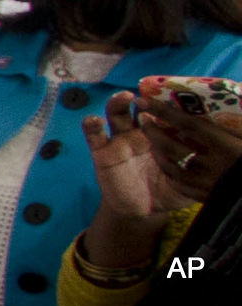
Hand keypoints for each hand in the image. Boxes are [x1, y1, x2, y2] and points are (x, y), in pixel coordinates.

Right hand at [81, 91, 195, 219]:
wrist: (141, 210)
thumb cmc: (166, 191)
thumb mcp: (186, 180)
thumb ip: (196, 169)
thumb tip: (215, 162)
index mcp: (161, 136)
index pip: (163, 115)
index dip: (166, 105)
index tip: (172, 98)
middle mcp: (140, 133)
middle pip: (138, 108)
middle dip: (142, 98)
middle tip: (148, 95)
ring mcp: (120, 140)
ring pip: (115, 114)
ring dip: (117, 103)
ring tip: (124, 97)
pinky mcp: (102, 152)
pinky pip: (93, 136)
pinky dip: (90, 125)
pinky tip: (93, 121)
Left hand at [137, 94, 241, 201]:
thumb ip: (230, 123)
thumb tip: (225, 99)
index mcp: (227, 146)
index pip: (188, 124)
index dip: (163, 111)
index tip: (144, 101)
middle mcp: (214, 165)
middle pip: (173, 146)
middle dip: (153, 131)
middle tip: (142, 118)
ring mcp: (209, 184)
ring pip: (172, 167)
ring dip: (158, 152)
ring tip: (151, 141)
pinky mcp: (208, 199)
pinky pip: (181, 186)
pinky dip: (170, 173)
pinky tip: (167, 164)